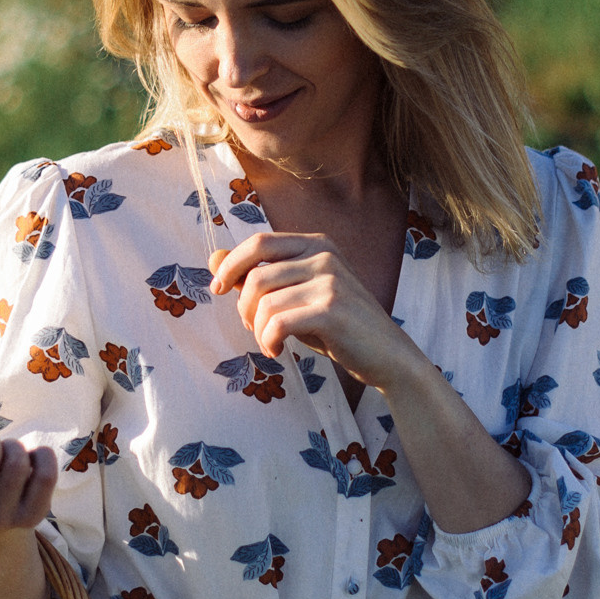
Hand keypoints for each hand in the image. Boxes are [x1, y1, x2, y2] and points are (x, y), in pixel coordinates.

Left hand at [208, 233, 419, 393]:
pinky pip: (278, 323)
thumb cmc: (337, 326)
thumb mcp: (297, 294)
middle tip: (252, 327)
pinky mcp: (331, 310)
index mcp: (317, 244)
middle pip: (256, 275)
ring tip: (270, 343)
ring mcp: (330, 281)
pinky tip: (277, 351)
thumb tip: (212, 258)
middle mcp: (324, 255)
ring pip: (265, 302)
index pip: (259, 242)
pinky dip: (269, 341)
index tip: (218, 289)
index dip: (231, 265)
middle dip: (243, 306)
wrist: (387, 355)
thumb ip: (259, 274)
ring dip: (258, 330)